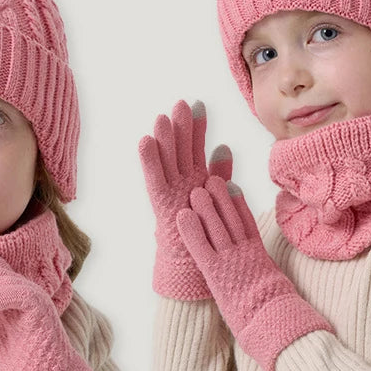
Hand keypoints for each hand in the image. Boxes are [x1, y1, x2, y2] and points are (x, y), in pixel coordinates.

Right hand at [138, 99, 231, 299]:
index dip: (196, 127)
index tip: (198, 104)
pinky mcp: (162, 206)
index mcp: (194, 179)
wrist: (192, 267)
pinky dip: (149, 161)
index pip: (195, 147)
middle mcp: (180, 183)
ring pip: (166, 161)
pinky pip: (155, 180)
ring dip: (163, 139)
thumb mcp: (217, 197)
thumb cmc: (206, 233)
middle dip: (180, 126)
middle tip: (181, 103)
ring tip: (162, 117)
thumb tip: (225, 147)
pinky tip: (145, 140)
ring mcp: (170, 193)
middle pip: (179, 149)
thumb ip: (220, 172)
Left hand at [177, 176, 332, 370]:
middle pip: (232, 220)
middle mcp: (246, 254)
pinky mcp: (216, 273)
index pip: (248, 224)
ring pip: (217, 227)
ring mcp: (231, 261)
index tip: (233, 187)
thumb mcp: (277, 289)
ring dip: (205, 207)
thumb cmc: (280, 315)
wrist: (279, 323)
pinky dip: (190, 230)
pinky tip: (182, 216)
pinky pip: (201, 247)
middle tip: (212, 178)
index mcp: (260, 257)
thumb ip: (270, 278)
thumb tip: (272, 279)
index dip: (238, 205)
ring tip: (196, 189)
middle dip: (221, 198)